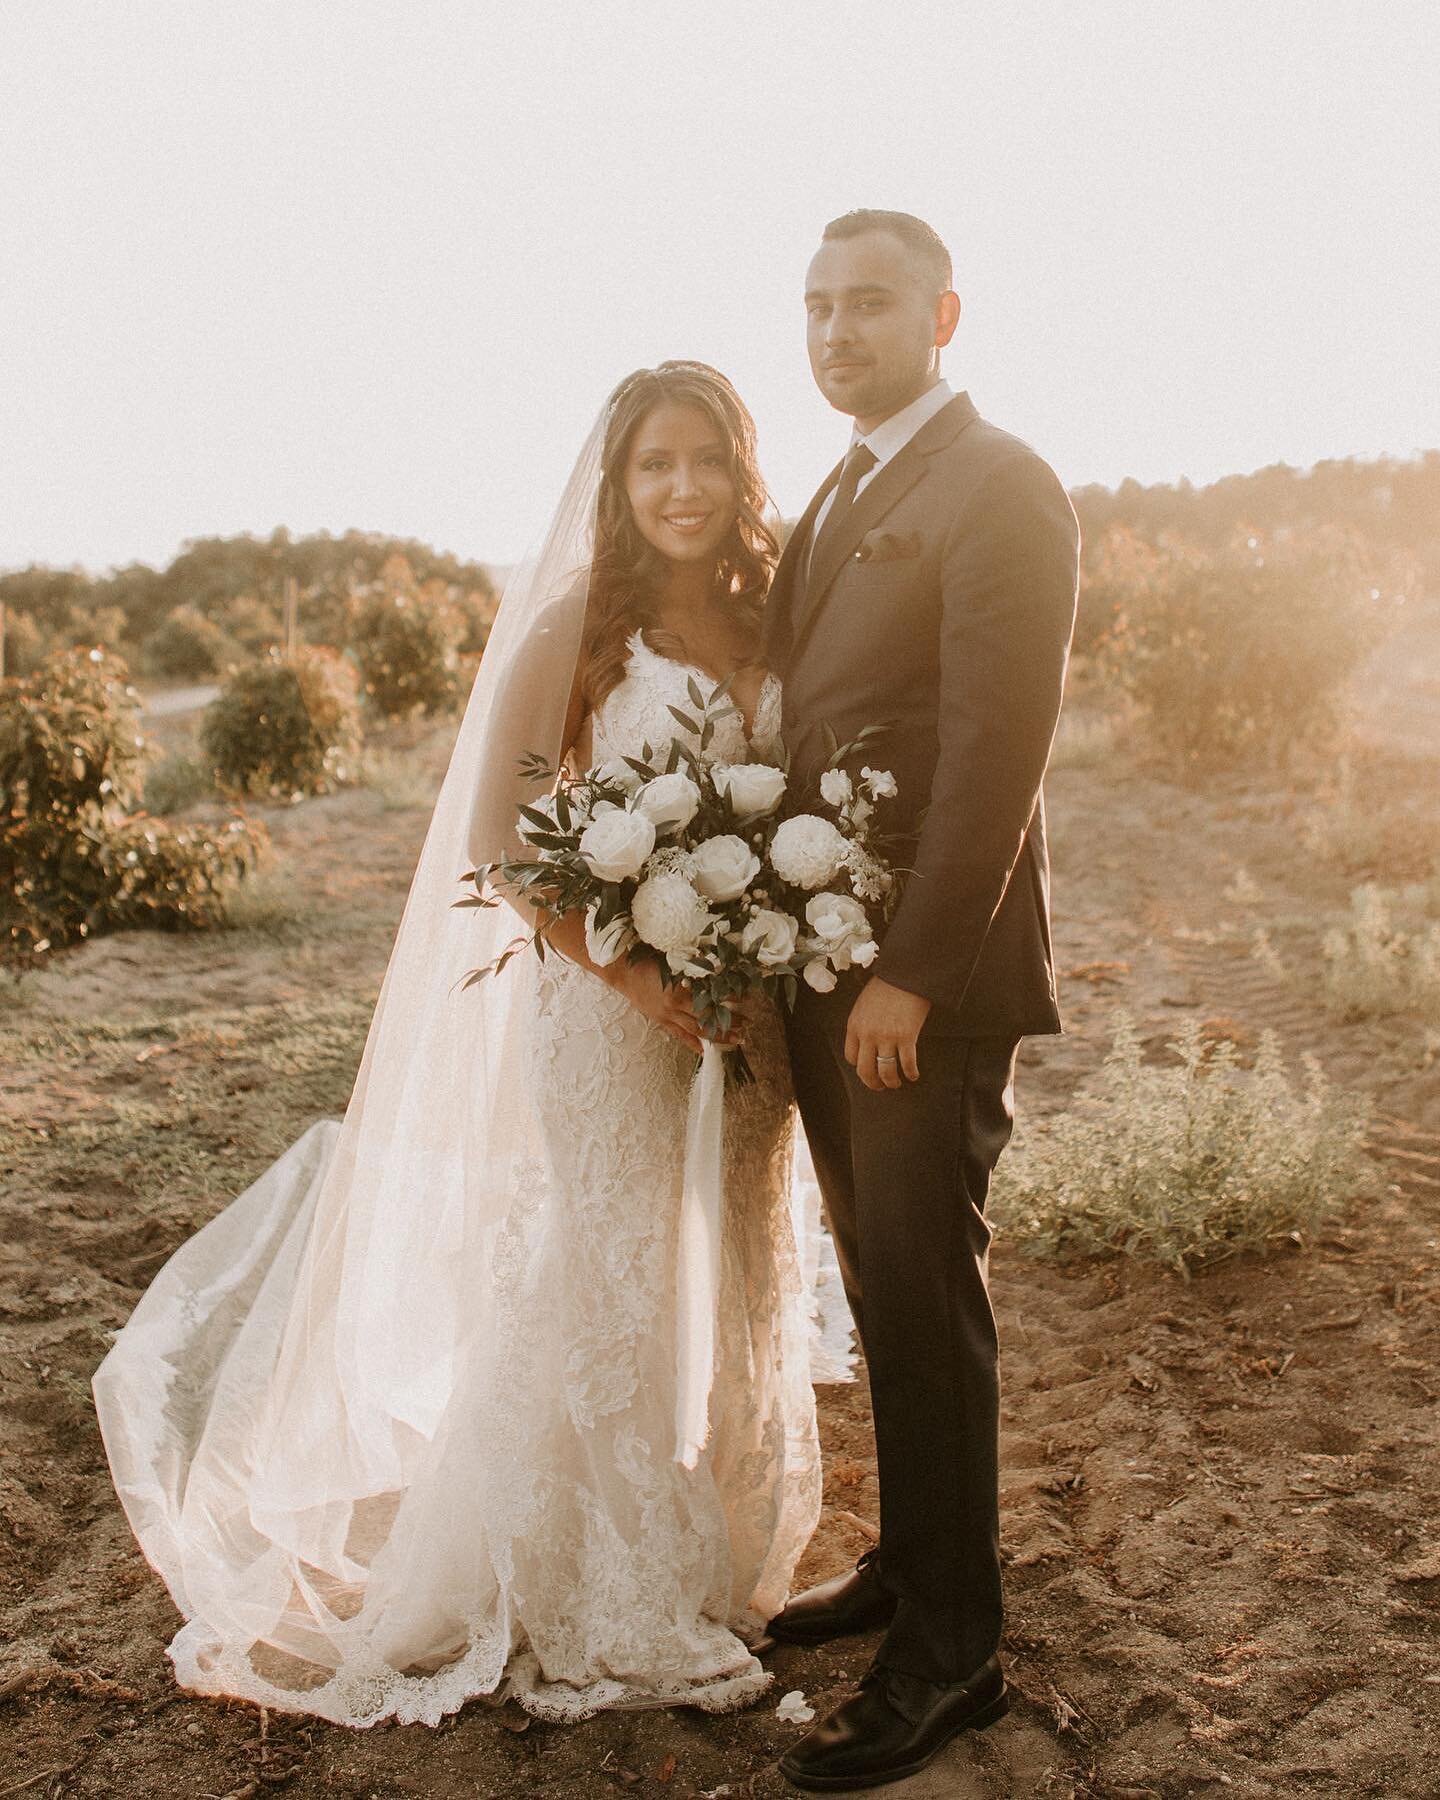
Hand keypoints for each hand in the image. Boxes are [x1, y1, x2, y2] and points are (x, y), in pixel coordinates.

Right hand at [608, 962, 741, 1055]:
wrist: (622, 970)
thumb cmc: (647, 959)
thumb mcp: (674, 961)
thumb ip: (693, 969)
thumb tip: (718, 970)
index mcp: (679, 987)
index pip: (710, 998)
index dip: (728, 999)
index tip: (745, 999)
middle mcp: (675, 1005)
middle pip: (707, 1017)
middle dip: (728, 1022)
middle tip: (747, 1025)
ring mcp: (667, 1015)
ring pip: (697, 1029)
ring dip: (718, 1035)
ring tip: (736, 1039)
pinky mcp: (661, 1020)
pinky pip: (680, 1035)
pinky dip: (693, 1044)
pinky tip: (705, 1050)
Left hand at [845, 976, 931, 1090]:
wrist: (905, 973)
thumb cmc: (886, 984)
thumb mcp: (864, 1003)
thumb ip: (863, 1022)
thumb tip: (868, 1040)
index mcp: (854, 1025)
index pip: (851, 1057)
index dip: (860, 1067)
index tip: (868, 1069)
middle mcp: (868, 1034)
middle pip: (865, 1070)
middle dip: (872, 1083)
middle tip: (880, 1087)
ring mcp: (887, 1037)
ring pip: (886, 1071)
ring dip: (891, 1082)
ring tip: (897, 1083)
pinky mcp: (906, 1037)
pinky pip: (907, 1063)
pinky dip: (911, 1073)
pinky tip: (914, 1075)